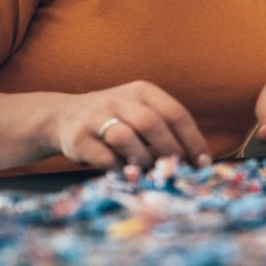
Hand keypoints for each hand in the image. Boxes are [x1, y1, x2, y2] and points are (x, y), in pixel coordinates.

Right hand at [57, 80, 210, 171]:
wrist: (63, 116)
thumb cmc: (116, 119)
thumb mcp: (140, 112)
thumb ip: (165, 130)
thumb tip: (197, 162)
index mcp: (142, 91)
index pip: (175, 113)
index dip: (192, 140)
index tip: (202, 163)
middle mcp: (119, 99)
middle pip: (151, 123)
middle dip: (169, 150)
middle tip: (177, 170)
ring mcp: (95, 117)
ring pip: (125, 138)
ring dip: (142, 159)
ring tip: (148, 171)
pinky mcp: (78, 138)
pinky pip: (104, 157)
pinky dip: (120, 169)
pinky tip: (127, 174)